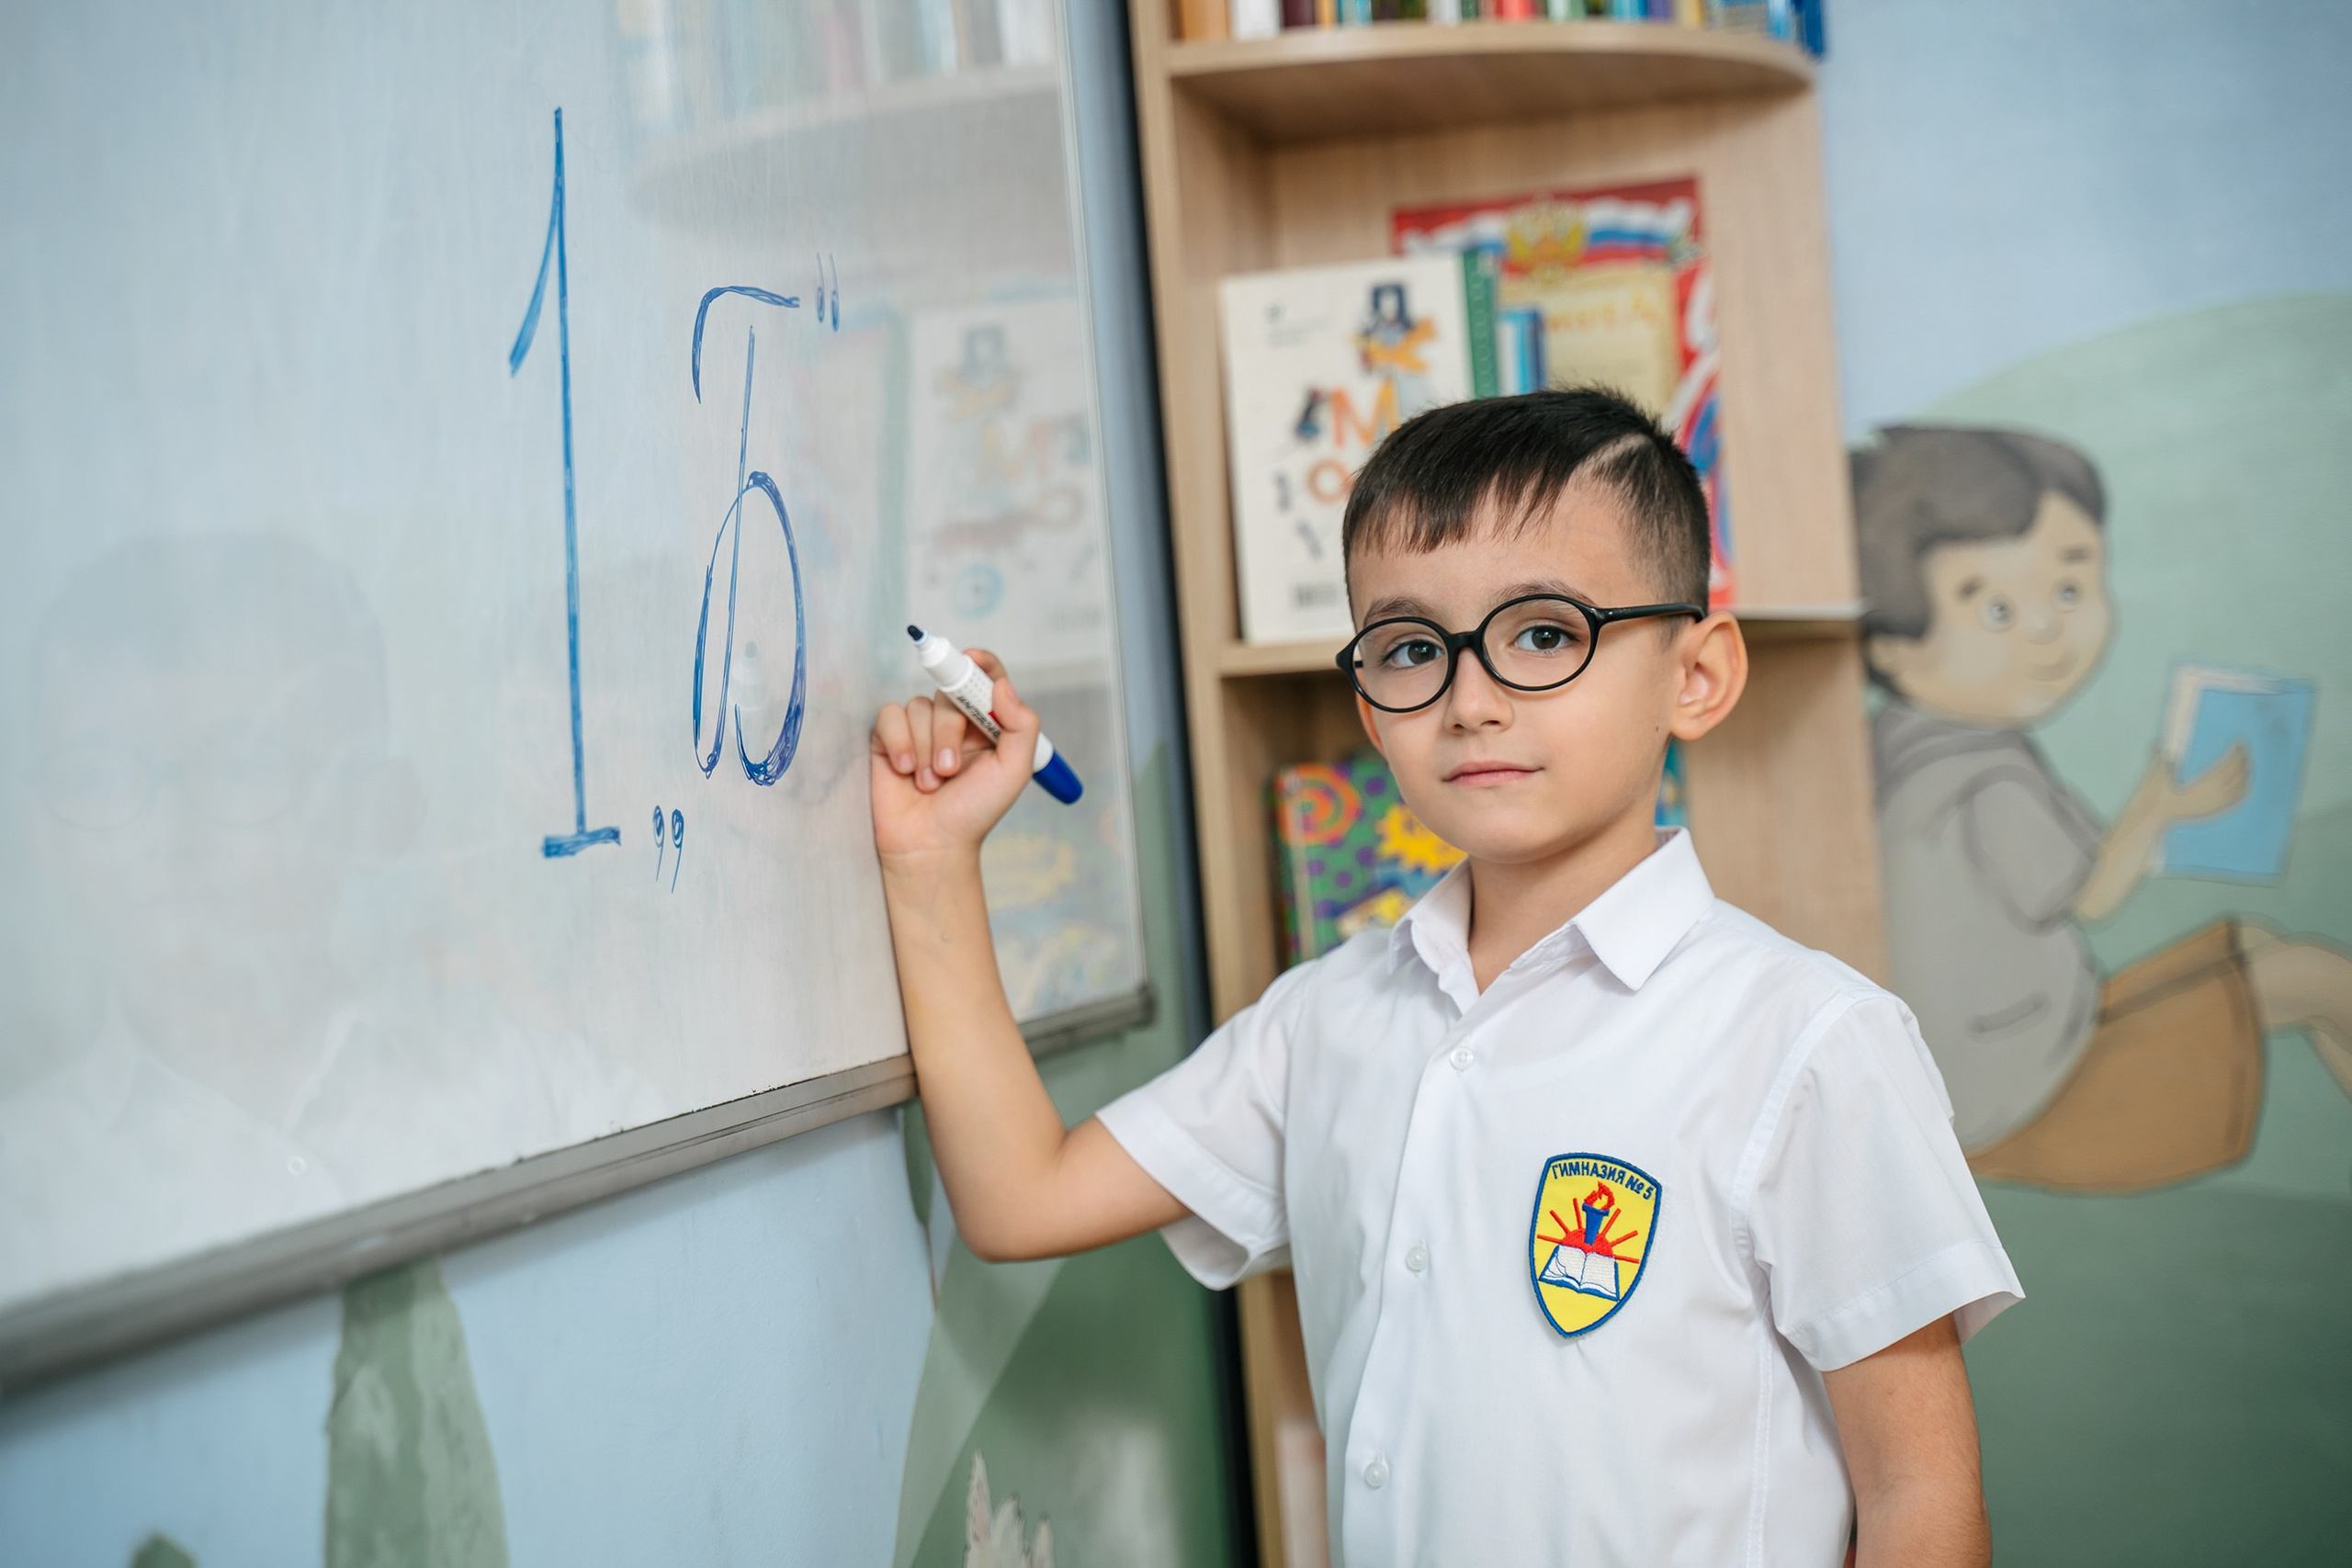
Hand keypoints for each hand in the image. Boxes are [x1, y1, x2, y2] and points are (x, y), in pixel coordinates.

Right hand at [870, 648, 1038, 869]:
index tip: (973, 659)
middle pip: (950, 691)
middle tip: (949, 769)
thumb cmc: (974, 811)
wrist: (931, 844)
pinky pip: (890, 716)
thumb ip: (1021, 725)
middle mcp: (955, 721)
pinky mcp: (889, 738)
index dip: (982, 663)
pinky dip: (899, 743)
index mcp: (988, 724)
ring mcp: (920, 728)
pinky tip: (904, 771)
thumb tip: (1003, 685)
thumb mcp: (1013, 771)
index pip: (986, 679)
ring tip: (930, 783)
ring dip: (925, 748)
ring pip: (919, 706)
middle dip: (948, 731)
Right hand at [2158, 742, 2248, 822]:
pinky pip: (2236, 800)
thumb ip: (2160, 758)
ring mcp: (2216, 805)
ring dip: (2246, 773)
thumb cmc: (2154, 797)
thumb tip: (2160, 742)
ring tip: (2245, 760)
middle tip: (2243, 747)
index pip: (2227, 768)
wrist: (2154, 818)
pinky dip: (2244, 788)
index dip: (2235, 755)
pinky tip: (2245, 781)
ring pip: (2240, 787)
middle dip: (2242, 760)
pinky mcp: (2214, 811)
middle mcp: (2214, 797)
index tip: (2238, 742)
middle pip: (2236, 776)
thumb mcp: (2156, 776)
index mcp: (2203, 787)